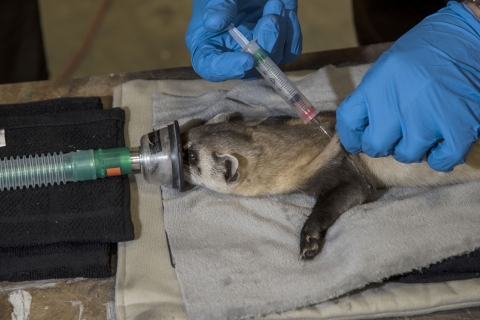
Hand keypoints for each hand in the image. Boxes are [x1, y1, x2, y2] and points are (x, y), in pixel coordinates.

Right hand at [185, 0, 301, 80]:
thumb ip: (216, 7)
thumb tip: (213, 24)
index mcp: (208, 47)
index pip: (212, 69)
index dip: (229, 68)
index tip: (247, 59)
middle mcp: (232, 55)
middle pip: (250, 69)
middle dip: (265, 46)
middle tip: (271, 19)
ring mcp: (256, 54)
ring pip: (274, 60)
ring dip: (280, 33)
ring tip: (275, 4)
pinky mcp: (277, 47)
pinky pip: (290, 51)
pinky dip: (292, 33)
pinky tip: (285, 12)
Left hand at [336, 1, 479, 171]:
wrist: (469, 35)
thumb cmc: (426, 50)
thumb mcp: (388, 65)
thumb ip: (373, 95)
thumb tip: (361, 127)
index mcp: (377, 84)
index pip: (348, 121)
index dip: (351, 136)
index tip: (357, 140)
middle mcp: (399, 102)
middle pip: (375, 145)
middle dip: (380, 145)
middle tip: (390, 138)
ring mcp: (429, 117)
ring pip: (407, 155)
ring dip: (410, 149)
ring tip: (418, 134)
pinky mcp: (460, 127)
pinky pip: (442, 160)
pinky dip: (439, 158)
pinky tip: (439, 145)